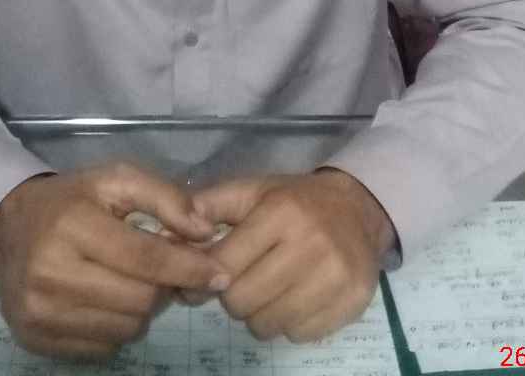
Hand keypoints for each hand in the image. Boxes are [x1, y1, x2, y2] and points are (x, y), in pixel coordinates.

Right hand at [0, 163, 229, 358]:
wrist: (5, 228)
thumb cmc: (70, 200)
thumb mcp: (115, 180)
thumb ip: (165, 197)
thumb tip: (205, 232)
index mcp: (72, 225)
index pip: (144, 257)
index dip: (188, 267)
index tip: (219, 273)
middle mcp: (50, 272)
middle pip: (139, 300)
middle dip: (163, 287)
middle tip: (162, 270)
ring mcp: (39, 312)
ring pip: (126, 328)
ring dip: (143, 309)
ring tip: (131, 281)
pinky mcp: (35, 340)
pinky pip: (103, 347)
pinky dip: (118, 326)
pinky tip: (108, 299)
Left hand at [191, 169, 394, 342]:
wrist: (357, 208)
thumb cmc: (294, 200)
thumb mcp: (252, 190)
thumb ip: (209, 207)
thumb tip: (166, 238)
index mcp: (281, 212)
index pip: (224, 263)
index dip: (207, 274)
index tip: (207, 275)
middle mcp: (310, 243)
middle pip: (242, 301)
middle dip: (234, 296)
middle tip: (245, 281)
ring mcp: (335, 275)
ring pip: (268, 324)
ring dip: (260, 314)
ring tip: (270, 290)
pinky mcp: (353, 302)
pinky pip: (299, 334)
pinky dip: (290, 323)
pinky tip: (296, 298)